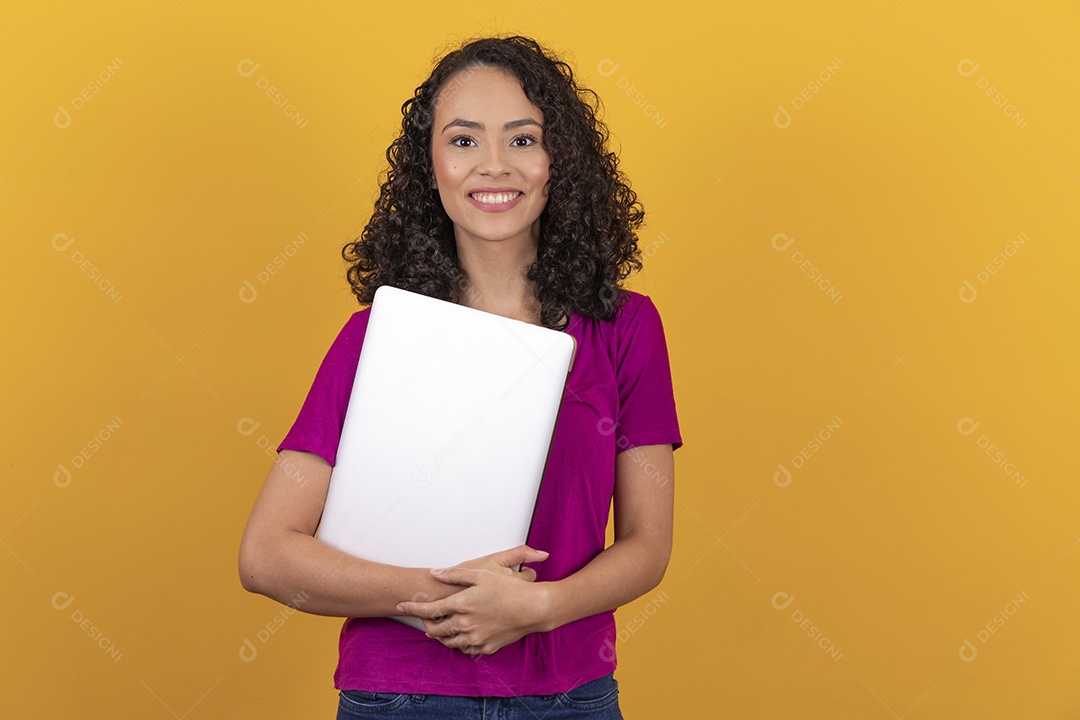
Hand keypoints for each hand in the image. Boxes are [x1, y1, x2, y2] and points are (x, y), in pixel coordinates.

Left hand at [395, 545, 551, 655]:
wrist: (533, 609)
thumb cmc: (509, 589)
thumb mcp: (481, 574)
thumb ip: (455, 574)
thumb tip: (435, 573)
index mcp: (461, 604)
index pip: (429, 608)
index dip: (412, 607)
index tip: (400, 606)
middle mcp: (465, 624)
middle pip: (435, 629)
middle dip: (425, 624)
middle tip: (423, 619)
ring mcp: (475, 638)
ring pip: (448, 642)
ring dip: (440, 636)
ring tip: (439, 629)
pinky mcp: (486, 647)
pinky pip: (465, 649)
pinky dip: (459, 643)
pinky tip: (461, 636)